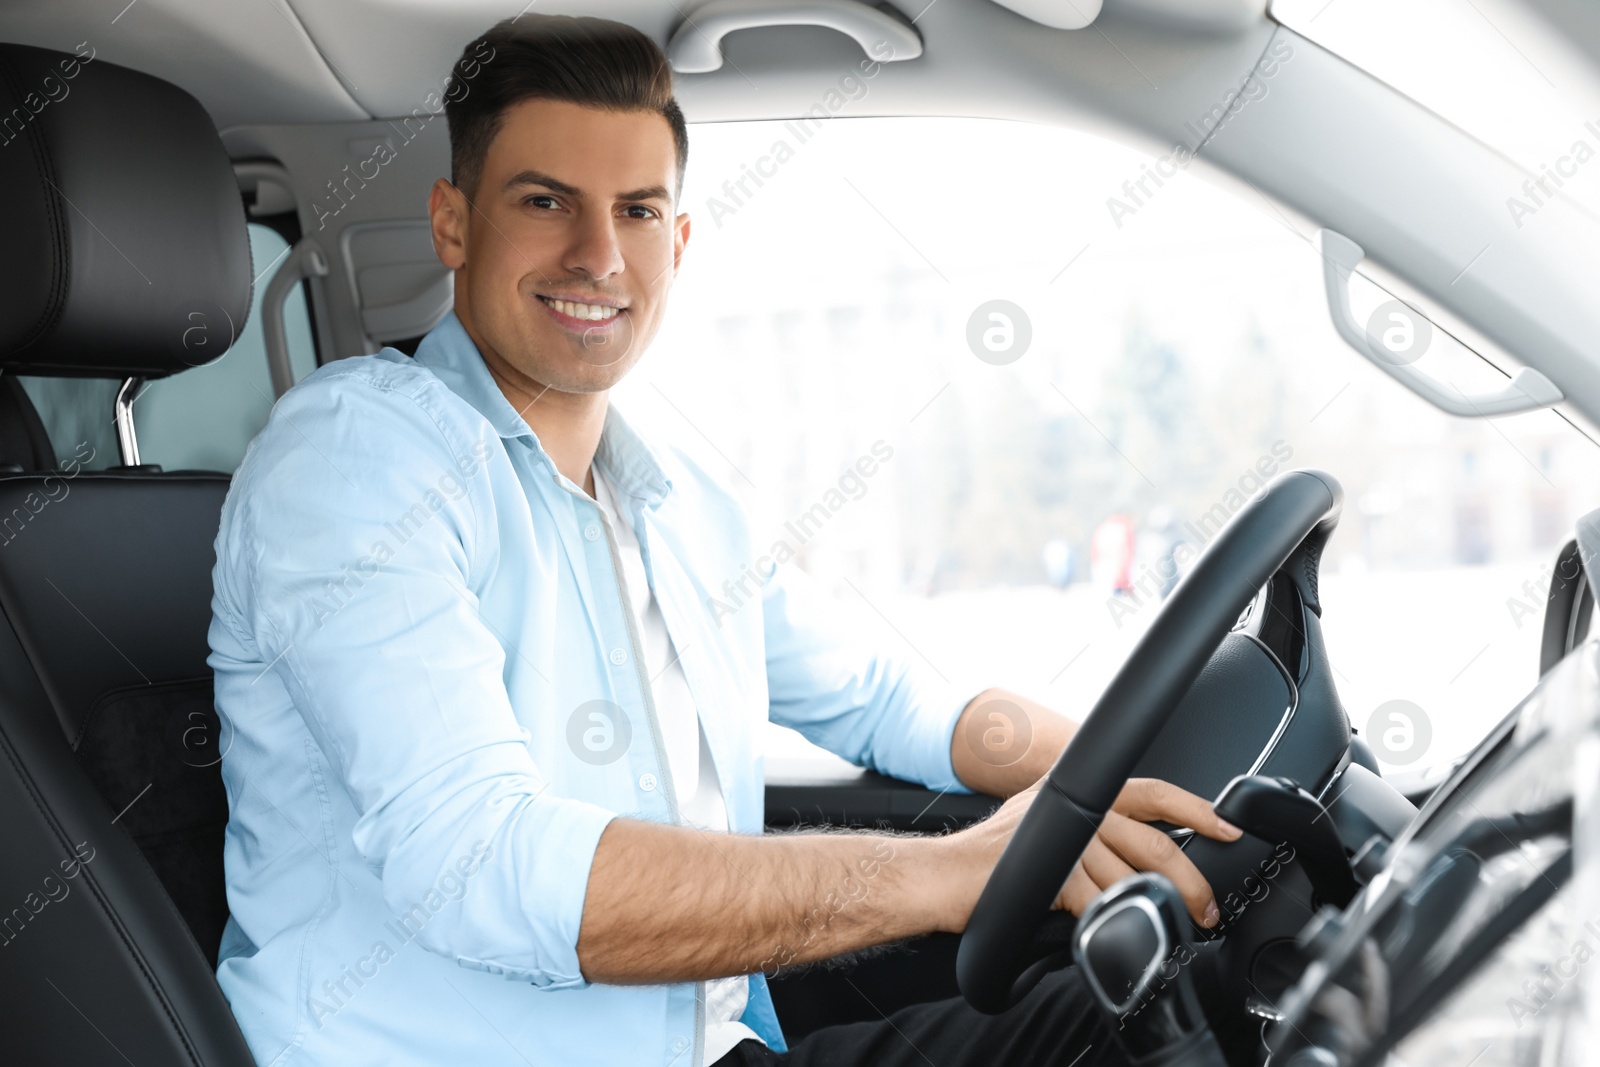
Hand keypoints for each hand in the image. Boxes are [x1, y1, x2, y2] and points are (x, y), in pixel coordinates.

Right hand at [944, 776, 1242, 931]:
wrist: (941, 875)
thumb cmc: (989, 859)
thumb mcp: (1043, 825)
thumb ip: (1088, 829)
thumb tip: (1137, 857)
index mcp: (1076, 790)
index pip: (1151, 791)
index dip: (1196, 808)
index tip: (1229, 829)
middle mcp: (1074, 806)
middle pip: (1152, 841)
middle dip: (1190, 880)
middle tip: (1205, 909)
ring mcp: (1063, 838)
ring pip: (1130, 876)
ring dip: (1153, 908)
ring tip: (1166, 927)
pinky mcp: (1052, 872)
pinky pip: (1099, 901)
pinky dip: (1111, 919)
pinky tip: (1116, 928)